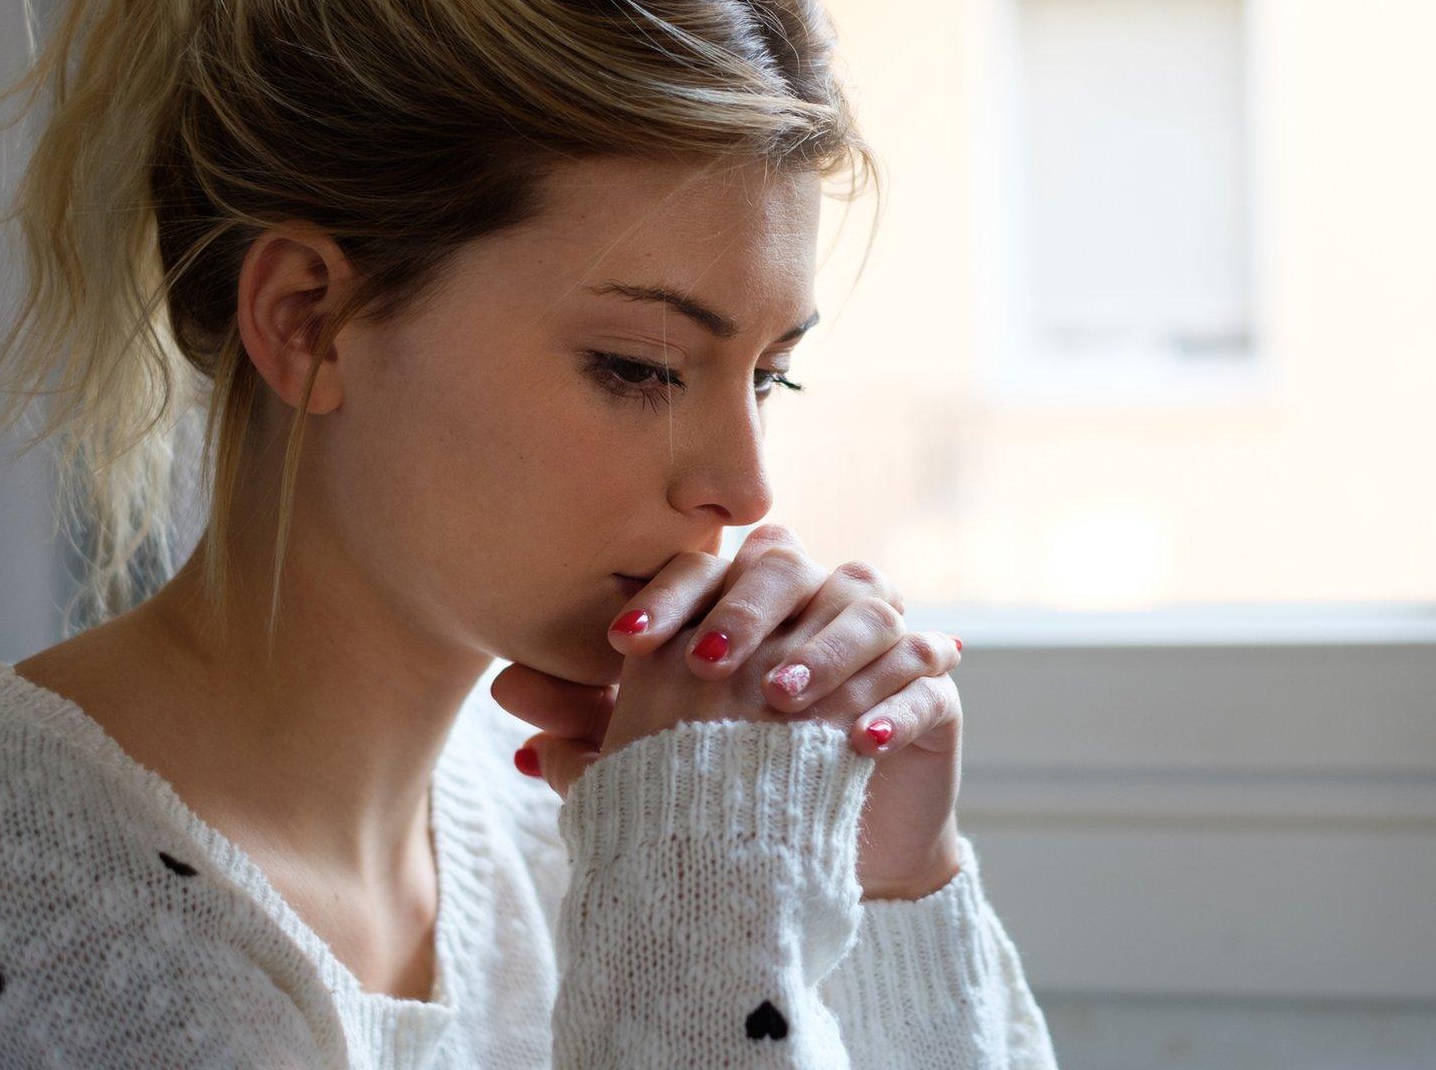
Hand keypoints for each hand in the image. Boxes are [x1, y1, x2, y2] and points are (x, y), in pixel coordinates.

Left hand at [493, 524, 966, 899]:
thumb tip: (502, 697)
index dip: (665, 597)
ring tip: (777, 701)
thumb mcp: (646, 762)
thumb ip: (586, 724)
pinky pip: (924, 681)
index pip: (707, 569)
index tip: (618, 645)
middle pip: (788, 567)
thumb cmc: (720, 792)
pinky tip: (854, 744)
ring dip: (820, 652)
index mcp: (745, 599)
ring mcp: (883, 642)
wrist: (811, 868)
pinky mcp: (934, 693)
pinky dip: (890, 706)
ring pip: (865, 610)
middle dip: (744, 610)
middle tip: (706, 663)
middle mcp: (815, 602)